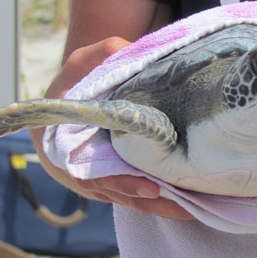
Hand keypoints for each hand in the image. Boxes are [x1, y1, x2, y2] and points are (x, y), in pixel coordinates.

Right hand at [31, 37, 192, 219]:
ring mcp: (96, 175)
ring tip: (194, 207)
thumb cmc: (78, 78)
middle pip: (116, 192)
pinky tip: (188, 201)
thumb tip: (126, 50)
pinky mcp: (113, 176)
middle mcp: (79, 167)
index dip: (120, 183)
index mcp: (63, 144)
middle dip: (150, 201)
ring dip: (160, 206)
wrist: (76, 91)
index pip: (90, 173)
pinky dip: (159, 198)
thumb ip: (103, 56)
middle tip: (183, 205)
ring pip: (128, 197)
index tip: (150, 188)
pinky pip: (135, 192)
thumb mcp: (83, 62)